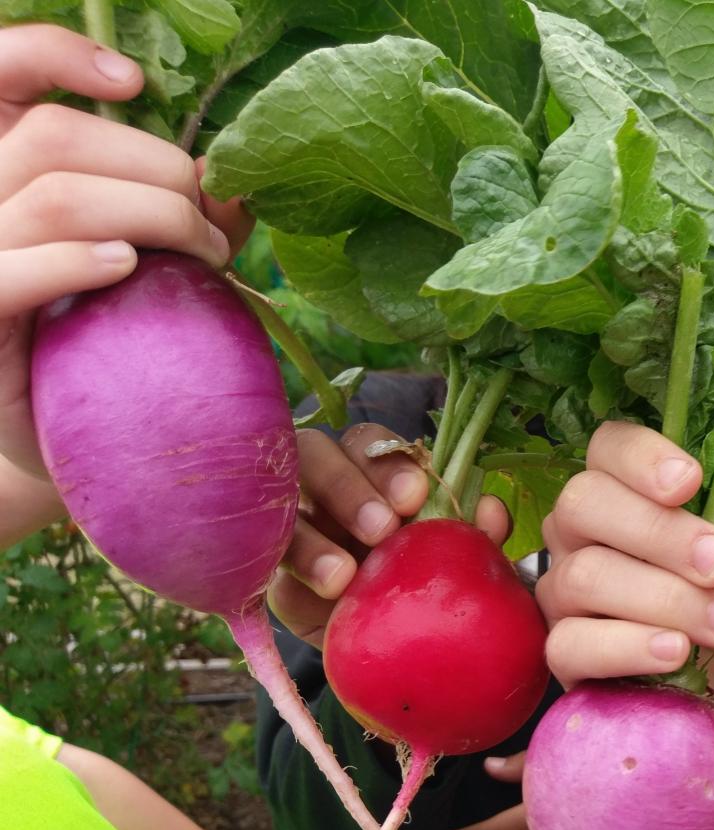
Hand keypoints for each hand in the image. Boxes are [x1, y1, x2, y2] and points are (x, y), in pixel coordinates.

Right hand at [0, 25, 250, 476]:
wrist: (64, 441)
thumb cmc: (103, 348)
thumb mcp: (143, 272)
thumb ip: (177, 220)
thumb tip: (238, 191)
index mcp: (4, 167)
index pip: (1, 70)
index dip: (57, 53)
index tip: (133, 82)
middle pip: (57, 138)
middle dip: (157, 170)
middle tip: (212, 227)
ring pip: (52, 192)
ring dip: (150, 215)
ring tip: (203, 257)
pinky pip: (11, 270)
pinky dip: (77, 260)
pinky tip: (126, 269)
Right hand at [269, 423, 511, 647]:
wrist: (392, 654)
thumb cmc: (424, 591)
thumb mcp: (451, 565)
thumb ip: (473, 536)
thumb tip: (492, 511)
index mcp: (371, 474)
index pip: (369, 444)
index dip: (388, 464)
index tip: (415, 496)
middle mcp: (323, 488)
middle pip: (314, 455)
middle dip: (348, 488)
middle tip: (382, 530)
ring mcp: (288, 525)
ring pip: (281, 504)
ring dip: (313, 536)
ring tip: (345, 576)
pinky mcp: (268, 572)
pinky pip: (262, 561)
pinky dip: (296, 571)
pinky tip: (323, 592)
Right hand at [537, 421, 713, 694]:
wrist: (691, 686)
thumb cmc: (707, 607)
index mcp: (618, 492)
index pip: (608, 448)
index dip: (642, 458)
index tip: (690, 480)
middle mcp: (575, 533)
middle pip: (585, 503)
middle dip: (660, 532)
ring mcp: (558, 591)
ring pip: (585, 576)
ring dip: (664, 598)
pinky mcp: (557, 652)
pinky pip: (572, 644)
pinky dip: (630, 647)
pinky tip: (676, 652)